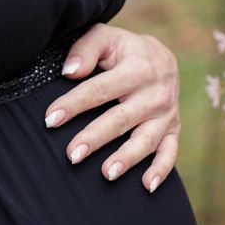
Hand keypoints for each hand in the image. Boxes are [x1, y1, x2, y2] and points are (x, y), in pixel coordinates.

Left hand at [44, 23, 181, 191]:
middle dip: (96, 137)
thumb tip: (70, 71)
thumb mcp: (106, 38)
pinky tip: (147, 186)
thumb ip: (86, 49)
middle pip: (121, 118)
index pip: (100, 89)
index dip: (75, 104)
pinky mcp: (173, 129)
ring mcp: (166, 114)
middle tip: (72, 154)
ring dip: (128, 157)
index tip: (51, 119)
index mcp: (137, 68)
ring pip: (146, 139)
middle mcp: (154, 93)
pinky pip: (170, 152)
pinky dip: (161, 169)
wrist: (161, 58)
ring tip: (106, 173)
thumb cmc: (123, 51)